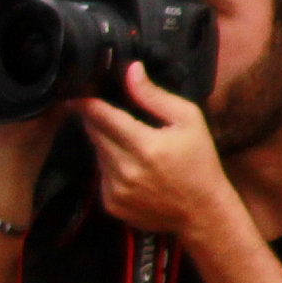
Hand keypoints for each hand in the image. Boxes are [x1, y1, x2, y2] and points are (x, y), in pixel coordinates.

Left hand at [71, 65, 237, 246]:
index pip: (100, 116)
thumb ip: (154, 96)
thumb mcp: (188, 120)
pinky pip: (100, 175)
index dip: (86, 101)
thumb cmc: (199, 162)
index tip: (78, 91)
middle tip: (109, 112)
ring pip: (96, 153)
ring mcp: (115, 189)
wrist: (202, 212)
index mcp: (144, 146)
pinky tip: (131, 166)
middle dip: (97, 119)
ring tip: (131, 142)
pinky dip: (109, 166)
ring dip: (105, 142)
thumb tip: (130, 70)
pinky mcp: (111, 204)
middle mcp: (125, 169)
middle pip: (94, 133)